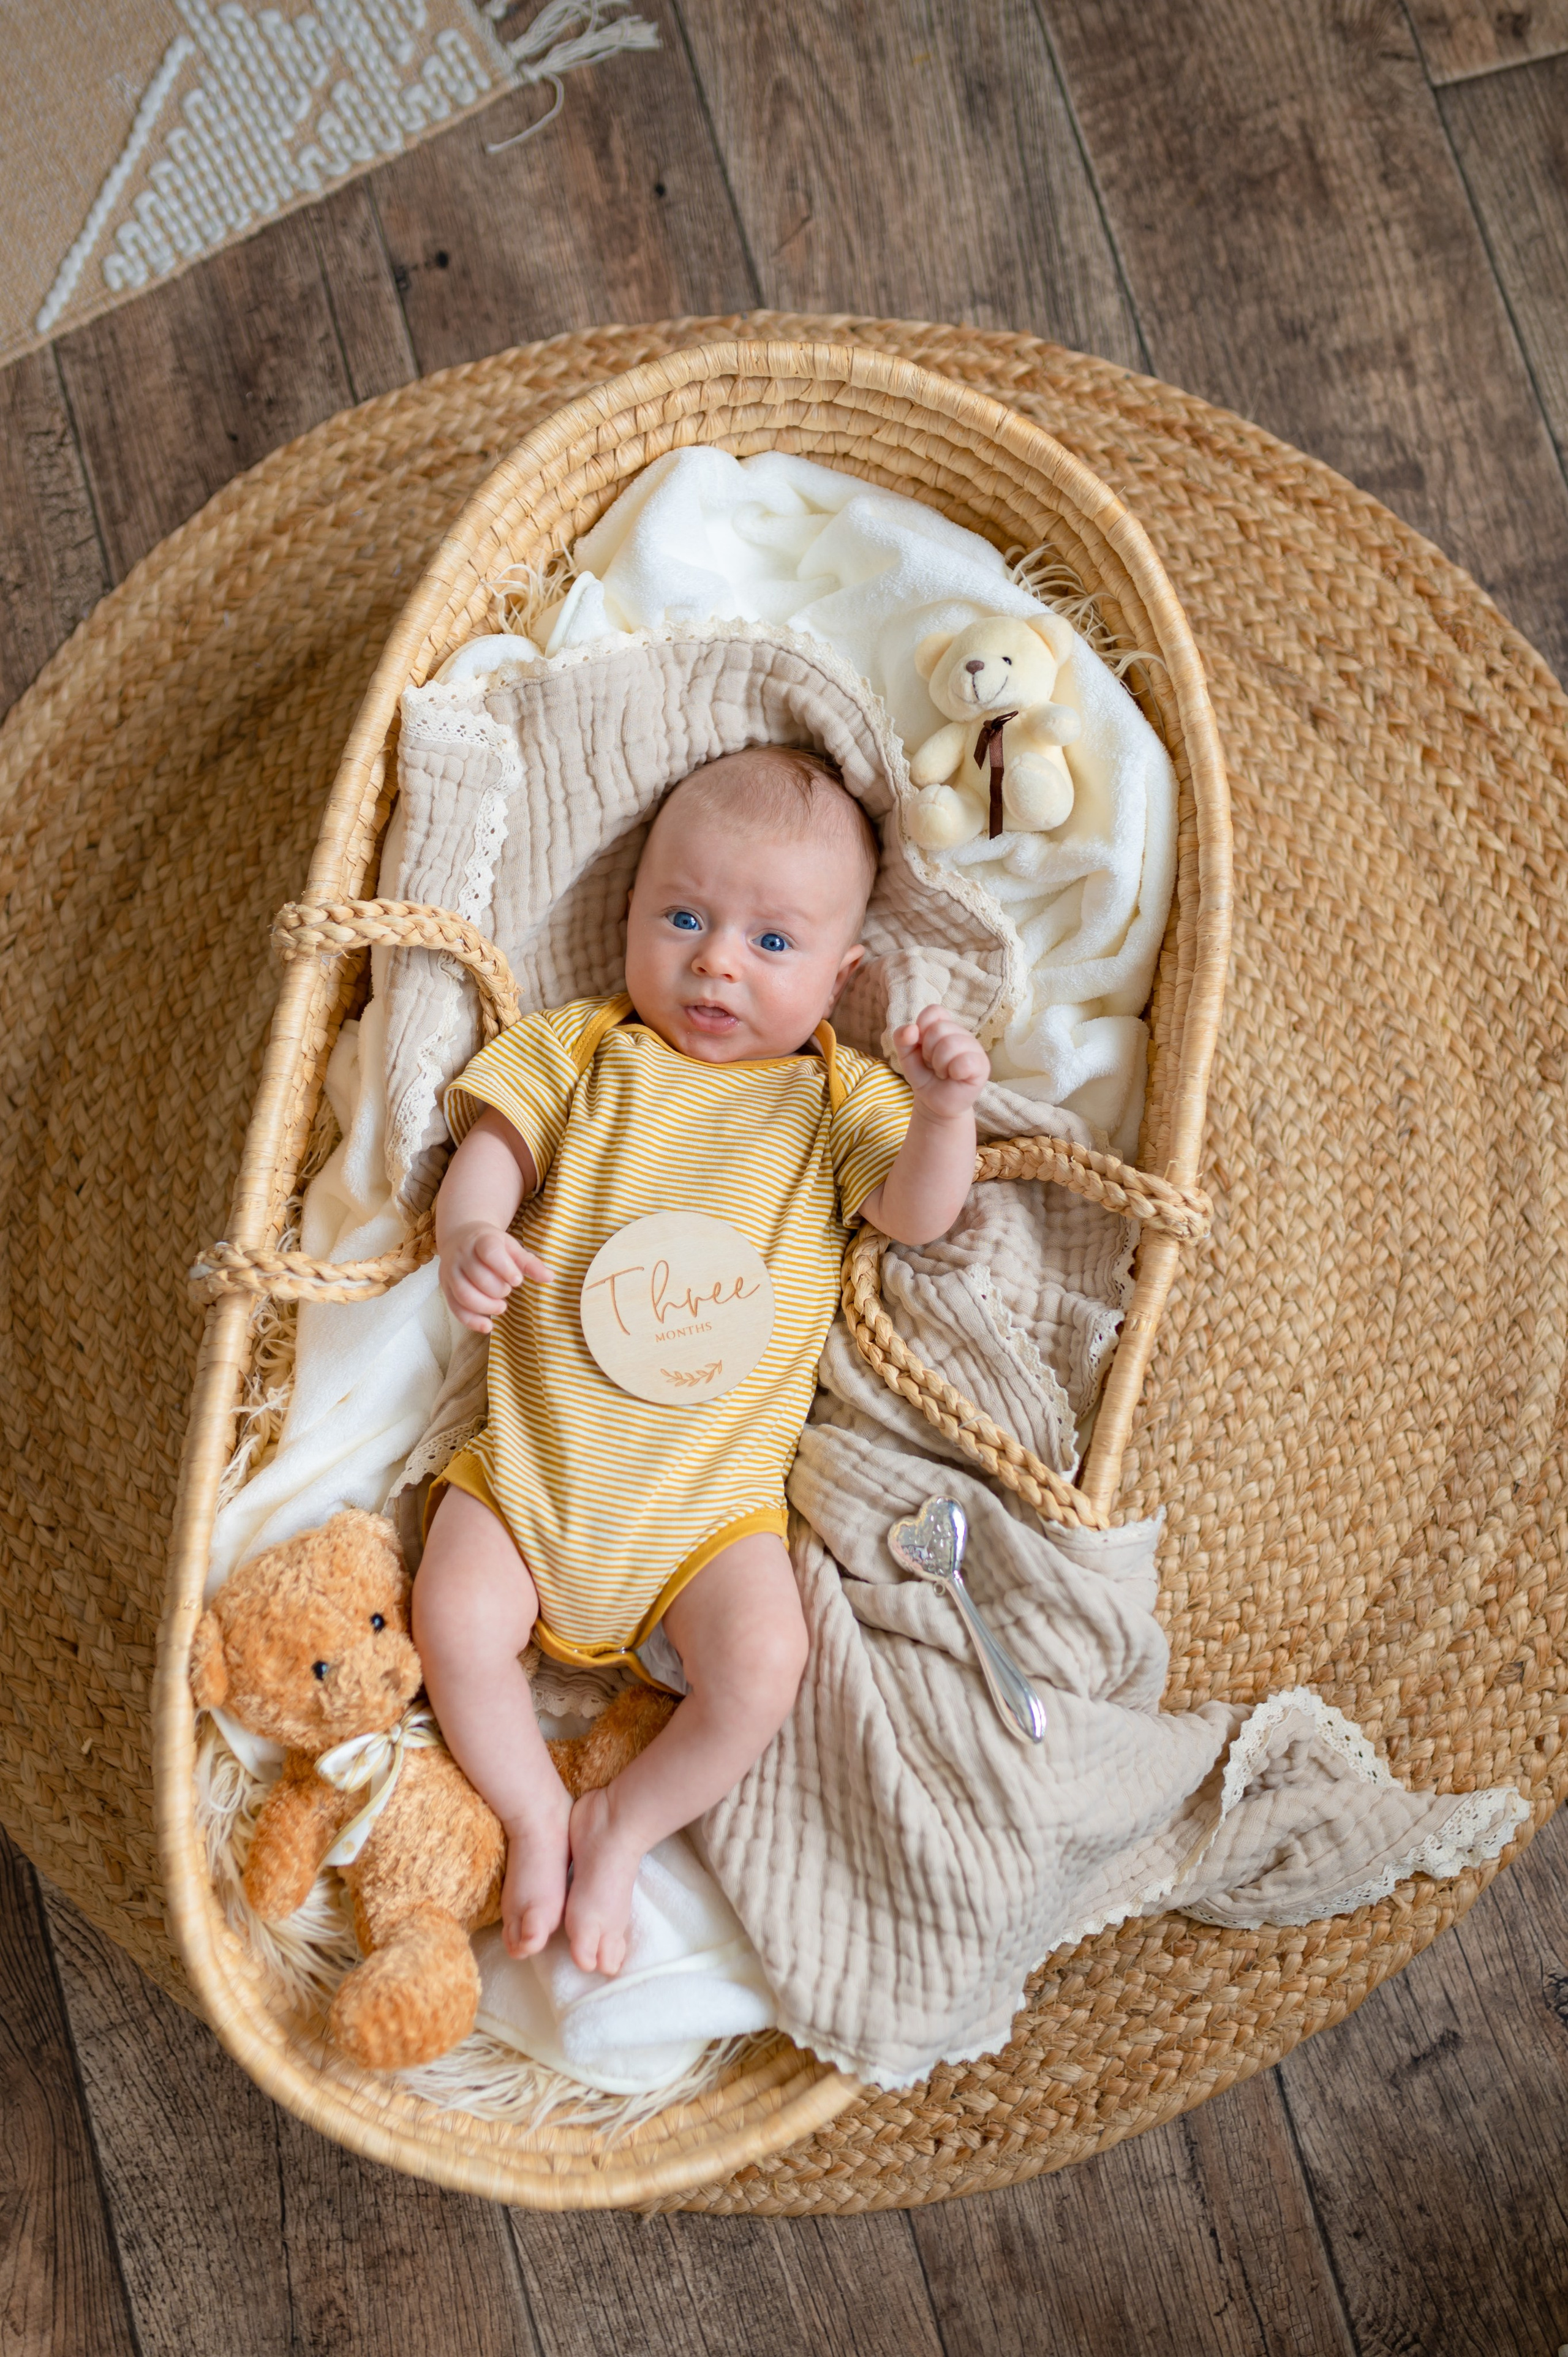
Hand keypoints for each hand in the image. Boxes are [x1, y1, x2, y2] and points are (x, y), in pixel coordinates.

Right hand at [440, 1222, 548, 1333]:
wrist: (461, 1237)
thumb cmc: (491, 1245)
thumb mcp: (511, 1247)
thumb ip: (529, 1263)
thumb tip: (550, 1277)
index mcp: (481, 1240)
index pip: (489, 1251)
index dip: (504, 1267)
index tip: (517, 1280)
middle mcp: (462, 1255)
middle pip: (478, 1277)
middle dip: (498, 1289)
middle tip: (508, 1290)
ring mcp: (451, 1272)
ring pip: (464, 1294)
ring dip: (486, 1306)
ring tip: (501, 1306)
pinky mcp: (446, 1288)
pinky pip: (455, 1308)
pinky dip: (471, 1321)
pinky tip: (488, 1326)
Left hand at [893, 1005, 989, 1121]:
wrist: (935, 1103)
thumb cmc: (925, 1076)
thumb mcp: (906, 1057)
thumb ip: (902, 1039)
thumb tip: (912, 1029)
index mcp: (945, 1026)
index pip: (934, 1011)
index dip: (922, 1028)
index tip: (921, 1047)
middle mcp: (962, 1033)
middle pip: (939, 1029)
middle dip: (928, 1051)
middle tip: (933, 1065)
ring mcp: (974, 1048)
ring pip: (950, 1044)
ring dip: (939, 1064)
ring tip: (943, 1072)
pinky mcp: (982, 1066)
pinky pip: (965, 1061)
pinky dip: (954, 1072)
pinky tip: (955, 1077)